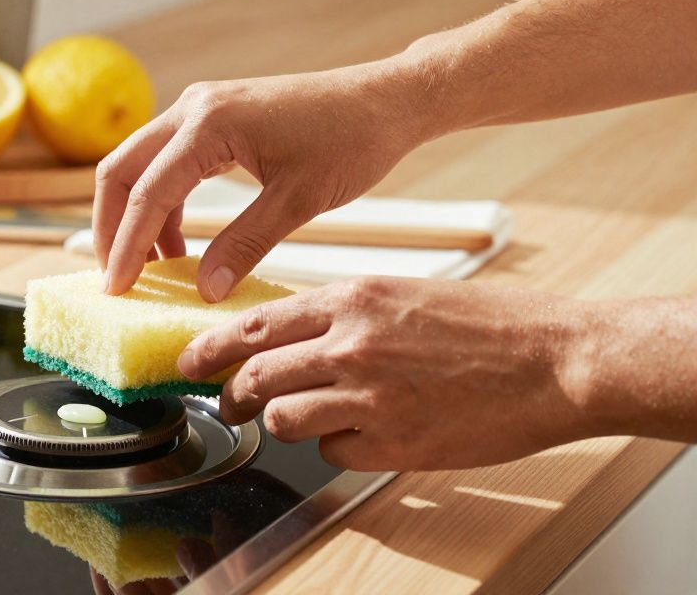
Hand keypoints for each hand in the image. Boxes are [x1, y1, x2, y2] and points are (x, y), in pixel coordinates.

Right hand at [93, 64, 428, 300]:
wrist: (384, 101)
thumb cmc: (351, 141)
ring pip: (140, 166)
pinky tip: (179, 247)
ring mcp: (200, 110)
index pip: (146, 193)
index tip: (116, 290)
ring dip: (136, 218)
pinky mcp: (213, 120)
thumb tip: (204, 291)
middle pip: (121, 170)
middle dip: (111, 228)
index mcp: (208, 124)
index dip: (126, 246)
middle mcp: (193, 108)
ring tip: (149, 272)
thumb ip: (245, 245)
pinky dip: (164, 206)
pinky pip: (168, 165)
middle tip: (116, 281)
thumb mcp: (298, 201)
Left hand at [177, 276, 599, 469]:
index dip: (212, 346)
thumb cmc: (492, 324)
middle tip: (229, 404)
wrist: (557, 360)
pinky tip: (361, 435)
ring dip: (282, 422)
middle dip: (232, 394)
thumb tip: (293, 333)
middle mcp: (351, 344)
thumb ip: (344, 313)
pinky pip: (332, 452)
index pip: (256, 323)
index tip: (190, 360)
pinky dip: (336, 448)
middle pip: (255, 375)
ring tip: (297, 420)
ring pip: (283, 417)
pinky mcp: (394, 442)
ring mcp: (370, 395)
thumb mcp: (404, 295)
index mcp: (353, 298)